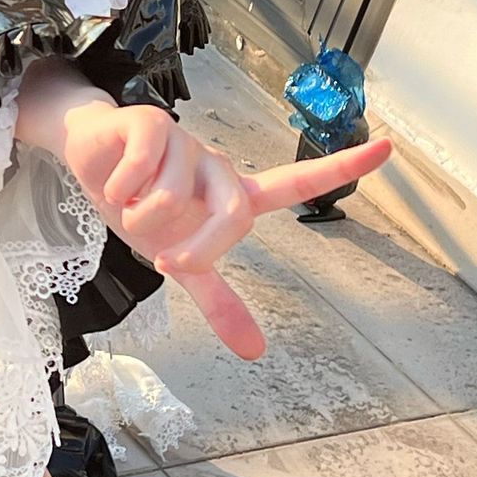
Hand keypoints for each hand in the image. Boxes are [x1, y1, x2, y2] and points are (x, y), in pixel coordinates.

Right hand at [61, 101, 392, 359]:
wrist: (88, 158)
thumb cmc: (140, 203)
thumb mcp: (178, 259)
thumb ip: (218, 300)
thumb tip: (255, 351)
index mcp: (233, 195)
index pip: (296, 181)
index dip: (341, 169)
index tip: (388, 148)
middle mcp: (218, 166)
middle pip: (234, 211)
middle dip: (201, 247)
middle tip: (167, 262)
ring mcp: (187, 142)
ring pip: (173, 197)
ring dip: (139, 216)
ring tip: (127, 205)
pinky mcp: (151, 125)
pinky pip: (142, 169)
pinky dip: (121, 189)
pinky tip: (113, 184)